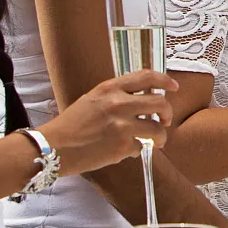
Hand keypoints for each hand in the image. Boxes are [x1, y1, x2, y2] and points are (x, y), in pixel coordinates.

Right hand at [40, 70, 175, 172]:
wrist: (53, 147)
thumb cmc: (71, 125)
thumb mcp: (92, 99)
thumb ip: (116, 96)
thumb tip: (142, 100)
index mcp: (110, 88)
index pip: (146, 76)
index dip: (165, 81)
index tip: (174, 87)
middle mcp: (118, 103)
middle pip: (160, 102)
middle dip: (167, 113)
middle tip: (165, 121)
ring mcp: (122, 125)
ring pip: (157, 129)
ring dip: (160, 137)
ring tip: (155, 141)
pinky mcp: (122, 146)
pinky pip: (141, 147)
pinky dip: (136, 150)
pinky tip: (124, 151)